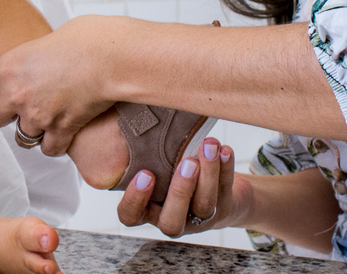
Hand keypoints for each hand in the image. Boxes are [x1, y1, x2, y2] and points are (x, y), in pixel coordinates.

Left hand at [0, 15, 120, 155]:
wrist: (110, 56)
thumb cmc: (82, 39)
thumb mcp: (40, 41)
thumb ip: (24, 59)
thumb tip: (26, 64)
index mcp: (6, 67)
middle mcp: (16, 94)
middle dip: (4, 115)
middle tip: (19, 107)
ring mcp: (38, 115)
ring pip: (22, 137)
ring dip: (33, 129)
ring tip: (47, 115)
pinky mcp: (61, 130)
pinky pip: (49, 149)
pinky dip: (56, 143)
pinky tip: (63, 130)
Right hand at [116, 138, 250, 237]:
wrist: (217, 191)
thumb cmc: (171, 173)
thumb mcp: (153, 168)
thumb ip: (139, 156)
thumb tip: (120, 126)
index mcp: (148, 211)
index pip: (130, 216)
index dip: (135, 200)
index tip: (145, 174)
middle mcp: (173, 219)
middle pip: (172, 222)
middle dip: (180, 191)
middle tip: (187, 163)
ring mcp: (200, 219)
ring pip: (204, 204)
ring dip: (208, 173)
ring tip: (208, 145)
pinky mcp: (224, 209)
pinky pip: (225, 191)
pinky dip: (226, 168)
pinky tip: (224, 150)